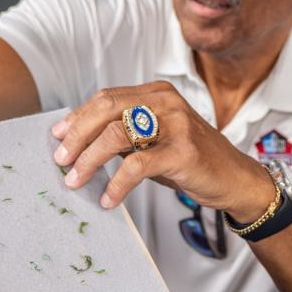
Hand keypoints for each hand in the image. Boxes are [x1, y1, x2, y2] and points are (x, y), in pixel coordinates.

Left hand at [51, 81, 272, 217]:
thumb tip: (77, 144)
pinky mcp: (182, 151)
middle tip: (60, 159)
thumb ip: (123, 135)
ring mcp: (176, 124)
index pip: (106, 98)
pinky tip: (108, 198)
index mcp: (155, 93)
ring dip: (89, 160)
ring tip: (75, 180)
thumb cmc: (190, 159)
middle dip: (77, 135)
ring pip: (116, 135)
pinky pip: (137, 165)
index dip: (78, 117)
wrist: (234, 178)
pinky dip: (116, 184)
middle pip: (106, 109)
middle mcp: (165, 101)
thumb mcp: (154, 139)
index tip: (57, 137)